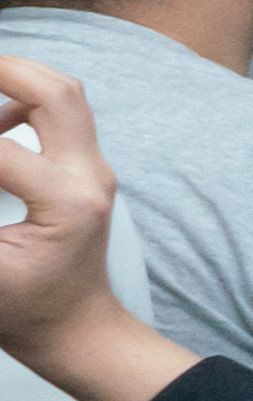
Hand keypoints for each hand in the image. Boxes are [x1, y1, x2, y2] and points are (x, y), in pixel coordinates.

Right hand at [0, 55, 197, 400]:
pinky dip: (23, 102)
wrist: (76, 331)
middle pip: (57, 92)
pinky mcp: (87, 172)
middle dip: (4, 69)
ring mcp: (94, 171)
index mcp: (66, 202)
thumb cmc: (24, 312)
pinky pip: (61, 117)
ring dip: (16, 80)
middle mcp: (89, 177)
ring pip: (64, 96)